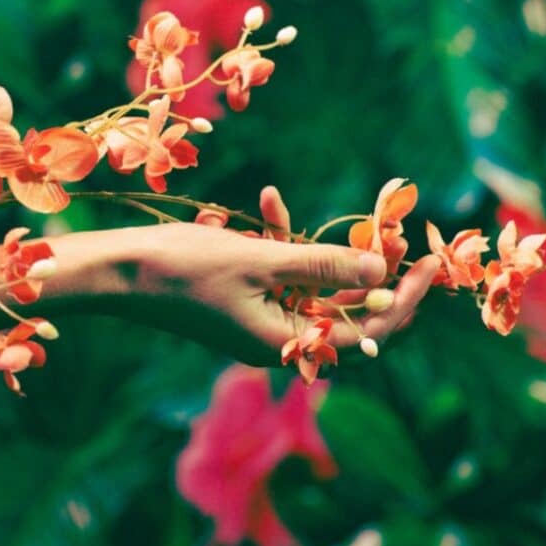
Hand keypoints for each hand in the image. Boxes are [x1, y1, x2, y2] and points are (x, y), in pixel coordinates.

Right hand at [88, 222, 439, 365]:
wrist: (117, 269)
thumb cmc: (184, 268)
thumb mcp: (261, 260)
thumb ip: (323, 264)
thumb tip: (384, 268)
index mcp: (286, 343)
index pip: (366, 330)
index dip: (402, 297)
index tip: (428, 261)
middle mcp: (277, 337)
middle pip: (343, 305)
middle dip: (367, 262)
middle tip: (392, 225)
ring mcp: (257, 316)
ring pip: (311, 282)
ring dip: (318, 243)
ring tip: (326, 210)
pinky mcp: (239, 296)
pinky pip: (276, 270)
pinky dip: (276, 239)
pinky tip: (261, 201)